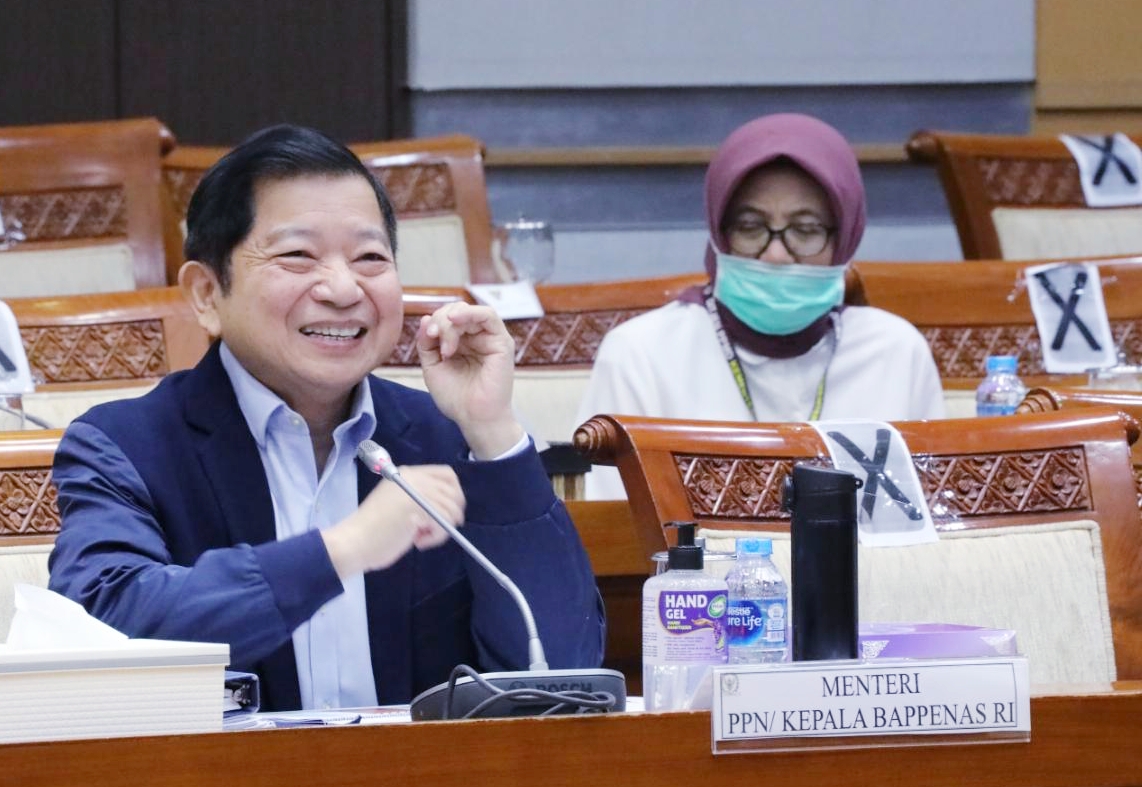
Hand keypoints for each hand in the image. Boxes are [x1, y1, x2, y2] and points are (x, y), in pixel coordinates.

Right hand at [322, 464, 464, 577]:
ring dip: (441, 529)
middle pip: (454, 491)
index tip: (449, 513)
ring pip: (451, 509)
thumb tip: (450, 507)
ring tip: (420, 538)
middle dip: (451, 514)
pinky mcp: (420, 506)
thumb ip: (419, 498)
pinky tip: (418, 542)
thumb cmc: (373, 529)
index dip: (454, 494)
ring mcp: (417, 490)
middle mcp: (414, 477)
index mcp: (407, 473)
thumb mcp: (398, 504)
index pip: (446, 475)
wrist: (354, 541)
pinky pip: (445, 522)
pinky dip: (436, 537)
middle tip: (436, 530)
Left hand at [416, 302, 524, 457]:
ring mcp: (490, 338)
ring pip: (470, 311)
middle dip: (441, 321)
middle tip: (434, 339)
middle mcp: (476, 338)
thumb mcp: (432, 366)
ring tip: (446, 345)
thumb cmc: (456, 397)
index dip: (435, 321)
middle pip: (457, 311)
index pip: (447, 318)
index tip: (427, 337)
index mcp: (461, 343)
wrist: (473, 418)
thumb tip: (426, 318)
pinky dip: (470, 313)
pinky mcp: (501, 342)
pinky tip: (454, 321)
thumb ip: (427, 343)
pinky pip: (488, 315)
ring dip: (451, 322)